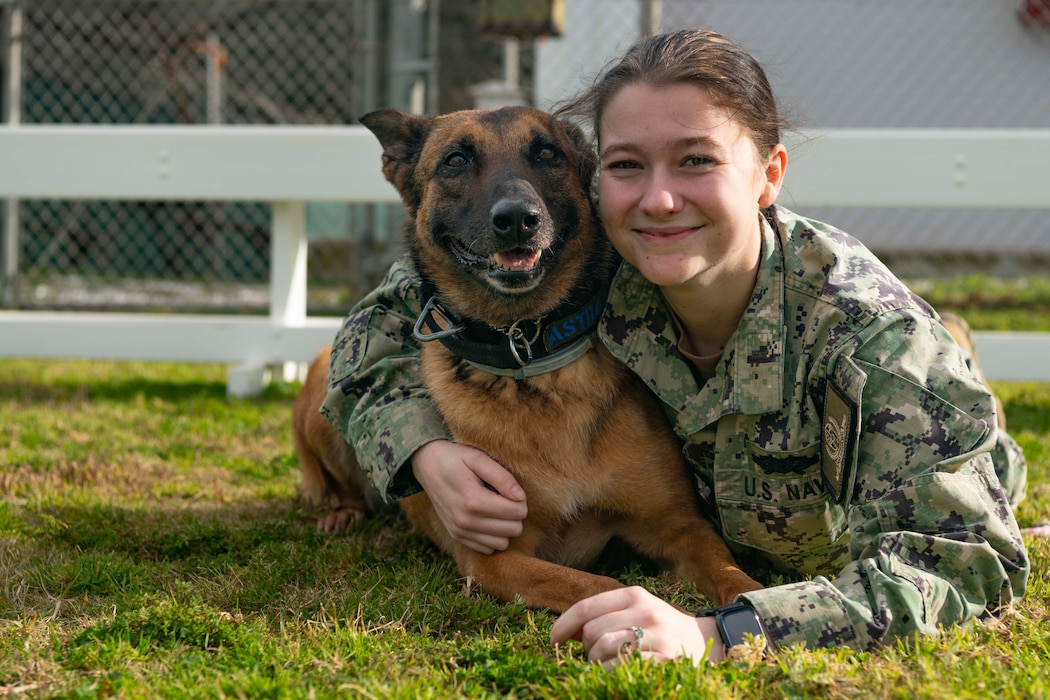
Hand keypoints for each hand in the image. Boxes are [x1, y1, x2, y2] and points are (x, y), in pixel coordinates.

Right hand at [411, 440, 527, 553]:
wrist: (427, 465)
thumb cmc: (455, 458)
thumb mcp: (478, 458)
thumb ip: (501, 477)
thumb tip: (520, 497)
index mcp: (474, 501)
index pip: (517, 513)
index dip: (521, 500)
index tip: (511, 489)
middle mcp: (466, 521)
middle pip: (514, 529)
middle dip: (515, 513)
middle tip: (505, 497)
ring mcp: (460, 531)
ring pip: (503, 543)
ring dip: (505, 527)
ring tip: (496, 508)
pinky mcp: (457, 536)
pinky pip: (488, 549)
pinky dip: (493, 536)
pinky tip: (488, 518)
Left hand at [550, 586, 724, 666]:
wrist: (710, 643)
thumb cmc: (663, 629)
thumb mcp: (638, 611)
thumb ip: (607, 615)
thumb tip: (570, 630)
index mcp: (635, 595)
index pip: (586, 607)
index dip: (563, 625)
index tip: (554, 640)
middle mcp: (645, 611)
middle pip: (592, 632)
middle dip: (587, 649)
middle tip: (597, 656)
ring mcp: (656, 636)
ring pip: (603, 650)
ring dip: (597, 664)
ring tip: (609, 665)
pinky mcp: (663, 661)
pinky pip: (619, 669)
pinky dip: (611, 675)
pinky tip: (620, 674)